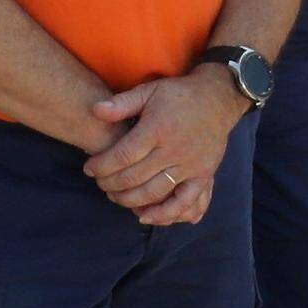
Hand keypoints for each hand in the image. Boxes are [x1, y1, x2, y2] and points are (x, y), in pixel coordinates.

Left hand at [86, 64, 240, 222]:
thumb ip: (122, 103)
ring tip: (115, 197)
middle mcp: (174, 150)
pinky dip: (164, 214)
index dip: (102, 166)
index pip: (123, 155)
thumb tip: (94, 110)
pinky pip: (184, 202)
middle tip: (99, 183)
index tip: (89, 169)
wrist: (218, 99)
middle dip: (111, 184)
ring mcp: (190, 165)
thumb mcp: (149, 91)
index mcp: (158, 128)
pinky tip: (145, 217)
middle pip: (135, 177)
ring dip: (130, 200)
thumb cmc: (179, 95)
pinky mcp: (203, 175)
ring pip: (154, 193)